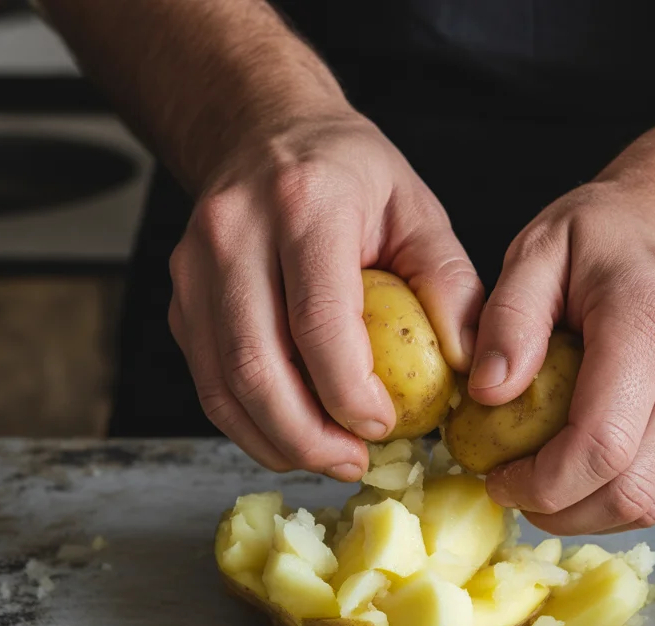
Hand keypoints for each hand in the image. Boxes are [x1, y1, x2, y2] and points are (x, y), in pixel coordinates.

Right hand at [168, 108, 481, 478]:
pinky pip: (209, 382)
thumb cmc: (350, 176)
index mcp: (304, 205)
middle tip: (355, 463)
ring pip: (223, 385)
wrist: (264, 133)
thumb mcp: (418, 211)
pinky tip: (294, 437)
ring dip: (276, 440)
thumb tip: (474, 369)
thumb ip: (450, 285)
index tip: (383, 429)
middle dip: (308, 436)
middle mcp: (234, 234)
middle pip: (257, 366)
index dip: (347, 391)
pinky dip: (250, 424)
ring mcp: (195, 269)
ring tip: (330, 458)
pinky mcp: (181, 301)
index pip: (317, 320)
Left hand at [469, 163, 654, 534]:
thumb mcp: (536, 250)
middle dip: (562, 509)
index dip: (544, 484)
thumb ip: (507, 319)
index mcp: (653, 320)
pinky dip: (619, 490)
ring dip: (590, 510)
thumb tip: (488, 394)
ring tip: (545, 480)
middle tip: (514, 490)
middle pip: (633, 489)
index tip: (498, 480)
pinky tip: (585, 461)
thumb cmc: (603, 235)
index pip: (603, 444)